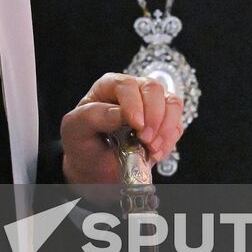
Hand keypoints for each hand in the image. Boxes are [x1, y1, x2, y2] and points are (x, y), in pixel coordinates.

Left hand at [61, 73, 184, 184]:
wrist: (94, 167)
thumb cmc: (83, 143)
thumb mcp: (75, 130)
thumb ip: (92, 116)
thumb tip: (119, 112)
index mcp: (108, 87)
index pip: (126, 85)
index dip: (133, 103)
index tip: (136, 125)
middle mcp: (132, 91)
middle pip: (153, 88)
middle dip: (153, 116)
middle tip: (144, 139)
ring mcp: (150, 106)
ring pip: (172, 103)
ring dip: (166, 128)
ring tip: (151, 148)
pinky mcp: (163, 123)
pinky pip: (177, 125)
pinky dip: (170, 140)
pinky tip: (155, 153)